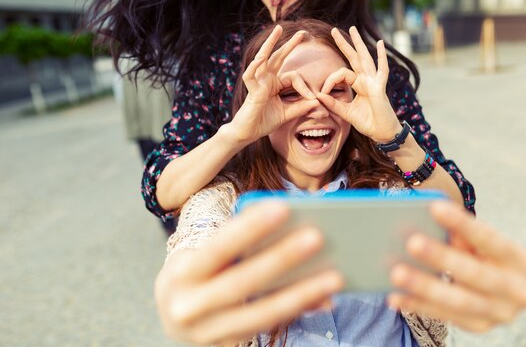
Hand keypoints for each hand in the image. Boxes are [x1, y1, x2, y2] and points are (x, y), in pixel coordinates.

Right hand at [155, 202, 343, 345]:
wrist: (174, 316)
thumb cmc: (199, 273)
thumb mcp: (204, 256)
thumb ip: (237, 244)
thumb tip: (289, 228)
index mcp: (181, 273)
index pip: (218, 247)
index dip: (250, 228)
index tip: (284, 207)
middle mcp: (189, 307)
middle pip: (243, 282)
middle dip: (282, 259)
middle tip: (318, 237)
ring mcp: (208, 334)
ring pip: (262, 314)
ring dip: (301, 294)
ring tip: (335, 276)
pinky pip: (270, 328)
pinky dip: (299, 311)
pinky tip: (325, 298)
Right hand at [228, 25, 318, 143]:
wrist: (248, 133)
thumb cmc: (264, 121)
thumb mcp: (288, 113)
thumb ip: (302, 107)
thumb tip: (319, 101)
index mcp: (275, 83)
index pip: (294, 76)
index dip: (305, 87)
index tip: (314, 98)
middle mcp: (266, 79)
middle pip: (278, 57)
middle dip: (289, 44)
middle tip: (302, 32)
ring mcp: (258, 83)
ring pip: (263, 58)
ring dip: (270, 43)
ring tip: (278, 30)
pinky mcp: (251, 91)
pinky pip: (251, 75)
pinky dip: (254, 66)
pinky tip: (260, 58)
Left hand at [315, 26, 401, 142]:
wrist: (382, 133)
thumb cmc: (368, 122)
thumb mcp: (346, 113)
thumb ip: (333, 104)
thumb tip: (318, 94)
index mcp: (358, 84)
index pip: (341, 74)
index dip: (330, 80)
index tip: (322, 92)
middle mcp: (366, 80)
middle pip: (353, 58)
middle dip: (344, 44)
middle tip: (333, 30)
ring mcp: (374, 82)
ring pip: (364, 58)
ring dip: (358, 43)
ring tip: (352, 29)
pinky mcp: (380, 88)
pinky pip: (382, 70)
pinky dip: (382, 57)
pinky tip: (380, 43)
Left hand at [388, 201, 525, 331]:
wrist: (506, 292)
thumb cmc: (485, 255)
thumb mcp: (481, 243)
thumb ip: (462, 234)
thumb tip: (427, 220)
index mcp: (521, 261)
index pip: (491, 239)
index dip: (463, 224)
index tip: (435, 207)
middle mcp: (518, 291)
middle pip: (475, 274)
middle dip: (442, 258)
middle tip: (412, 242)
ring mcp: (500, 314)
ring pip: (459, 301)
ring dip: (425, 287)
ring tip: (396, 273)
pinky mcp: (480, 327)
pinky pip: (444, 317)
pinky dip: (417, 305)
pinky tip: (395, 296)